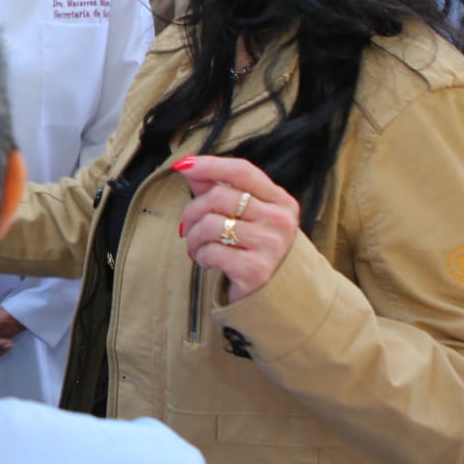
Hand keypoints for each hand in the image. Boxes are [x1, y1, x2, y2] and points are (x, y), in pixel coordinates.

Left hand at [173, 155, 301, 303]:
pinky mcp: (256, 270)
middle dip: (192, 212)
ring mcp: (271, 245)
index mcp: (280, 201)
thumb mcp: (242, 215)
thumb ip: (217, 188)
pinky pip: (211, 251)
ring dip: (193, 237)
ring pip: (210, 224)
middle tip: (187, 227)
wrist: (273, 297)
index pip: (242, 171)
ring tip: (198, 246)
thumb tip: (187, 165)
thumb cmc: (251, 249)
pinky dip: (200, 256)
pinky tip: (208, 261)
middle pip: (218, 197)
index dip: (210, 165)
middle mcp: (280, 220)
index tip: (183, 165)